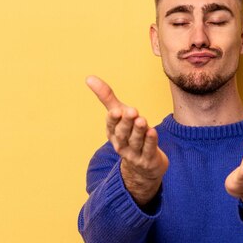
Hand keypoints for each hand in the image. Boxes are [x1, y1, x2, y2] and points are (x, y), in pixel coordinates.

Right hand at [86, 76, 168, 205]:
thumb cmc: (129, 134)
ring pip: (136, 142)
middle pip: (122, 134)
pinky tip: (152, 131)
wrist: (143, 165)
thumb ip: (107, 97)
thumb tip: (89, 77)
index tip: (116, 111)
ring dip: (139, 131)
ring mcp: (135, 154)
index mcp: (113, 133)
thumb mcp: (119, 115)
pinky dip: (150, 141)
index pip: (111, 126)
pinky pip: (149, 150)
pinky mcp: (148, 159)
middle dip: (126, 123)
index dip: (113, 119)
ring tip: (142, 120)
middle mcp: (122, 144)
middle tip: (132, 111)